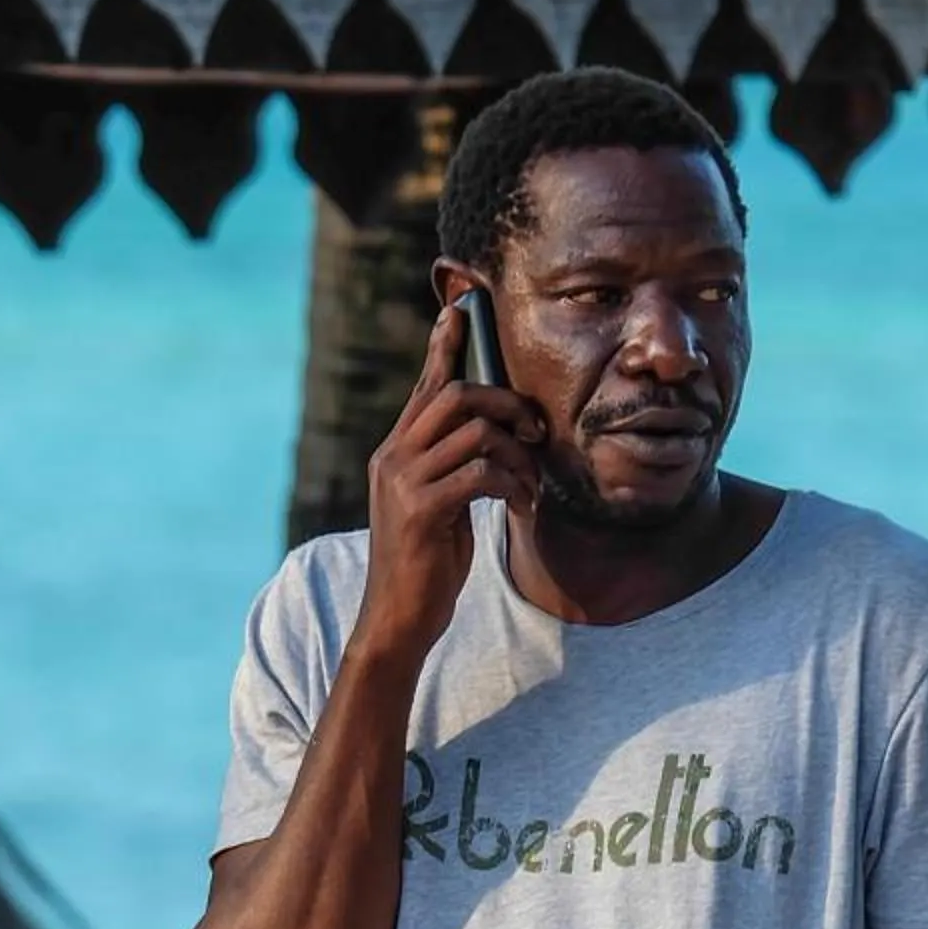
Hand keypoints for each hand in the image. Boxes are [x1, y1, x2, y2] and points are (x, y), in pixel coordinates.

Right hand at [352, 301, 545, 667]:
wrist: (398, 617)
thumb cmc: (426, 562)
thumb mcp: (439, 504)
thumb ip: (453, 466)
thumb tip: (494, 438)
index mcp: (395, 452)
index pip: (423, 387)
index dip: (443, 347)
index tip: (460, 311)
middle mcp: (392, 458)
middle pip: (454, 395)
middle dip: (506, 403)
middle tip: (535, 431)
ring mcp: (402, 483)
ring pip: (474, 431)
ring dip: (517, 453)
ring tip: (531, 485)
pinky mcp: (420, 511)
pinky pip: (480, 473)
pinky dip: (511, 485)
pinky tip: (521, 509)